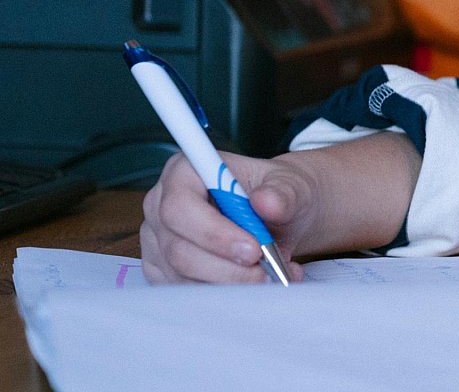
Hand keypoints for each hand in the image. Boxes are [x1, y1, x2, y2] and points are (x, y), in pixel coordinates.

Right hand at [140, 151, 313, 283]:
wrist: (283, 215)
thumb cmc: (280, 194)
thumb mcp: (292, 185)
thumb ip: (283, 192)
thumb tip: (267, 202)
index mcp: (184, 172)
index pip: (180, 207)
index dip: (214, 234)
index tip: (253, 250)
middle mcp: (161, 205)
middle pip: (178, 249)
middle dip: (226, 268)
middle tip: (266, 271)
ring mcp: (158, 240)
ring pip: (182, 276)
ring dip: (231, 283)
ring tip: (272, 274)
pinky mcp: (163, 269)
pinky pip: (186, 291)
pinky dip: (224, 293)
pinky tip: (256, 282)